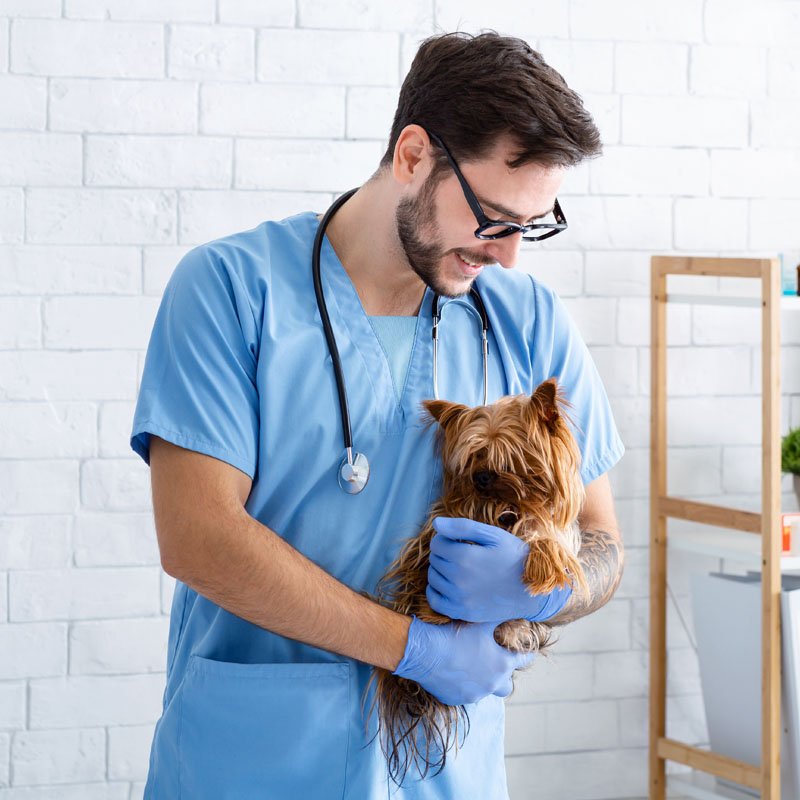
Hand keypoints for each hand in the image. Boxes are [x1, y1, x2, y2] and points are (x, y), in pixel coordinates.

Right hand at [392, 615, 535, 705]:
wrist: (425, 651)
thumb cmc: (455, 634)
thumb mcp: (481, 622)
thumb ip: (499, 617)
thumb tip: (511, 608)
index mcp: (502, 664)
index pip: (524, 660)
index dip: (526, 652)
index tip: (525, 648)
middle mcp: (491, 684)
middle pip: (507, 685)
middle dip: (504, 674)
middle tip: (494, 660)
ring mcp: (473, 694)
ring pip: (484, 690)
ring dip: (482, 680)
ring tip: (471, 664)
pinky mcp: (454, 699)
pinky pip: (464, 693)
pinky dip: (462, 684)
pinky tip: (453, 670)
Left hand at [426, 516, 573, 623]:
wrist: (533, 590)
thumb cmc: (514, 557)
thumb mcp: (493, 535)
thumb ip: (462, 527)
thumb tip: (435, 523)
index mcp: (465, 556)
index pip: (437, 543)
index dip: (446, 538)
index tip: (459, 541)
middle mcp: (458, 579)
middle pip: (435, 560)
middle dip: (444, 553)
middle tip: (461, 554)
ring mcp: (459, 598)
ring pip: (433, 578)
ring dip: (440, 570)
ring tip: (458, 568)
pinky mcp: (462, 613)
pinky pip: (435, 601)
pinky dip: (436, 591)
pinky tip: (448, 584)